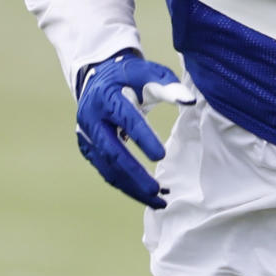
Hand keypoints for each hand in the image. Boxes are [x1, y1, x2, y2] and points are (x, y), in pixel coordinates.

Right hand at [75, 51, 194, 207]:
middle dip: (134, 174)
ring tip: (159, 201)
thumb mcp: (147, 73)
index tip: (161, 156)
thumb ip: (168, 85)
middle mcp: (91, 119)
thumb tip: (189, 100)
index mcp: (106, 97)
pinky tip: (147, 194)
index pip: (126, 120)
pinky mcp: (88, 149)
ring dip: (132, 187)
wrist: (96, 77)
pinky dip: (126, 185)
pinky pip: (107, 171)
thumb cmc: (128, 76)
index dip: (143, 138)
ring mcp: (86, 136)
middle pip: (112, 152)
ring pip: (108, 168)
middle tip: (157, 190)